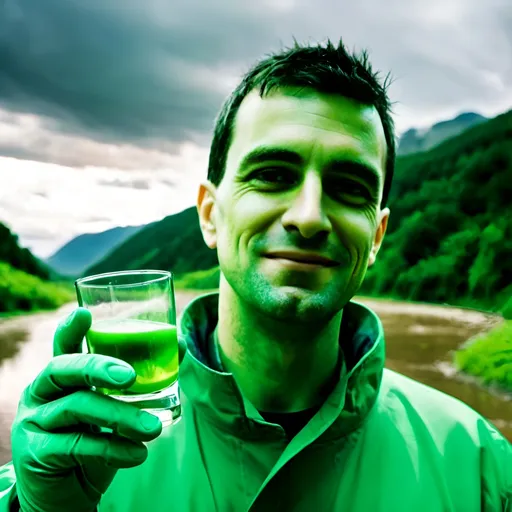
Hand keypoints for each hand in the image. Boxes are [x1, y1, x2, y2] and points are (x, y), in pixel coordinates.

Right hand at [10, 308, 186, 511]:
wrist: (68, 491)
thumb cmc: (96, 437)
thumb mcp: (117, 406)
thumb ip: (141, 379)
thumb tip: (180, 345)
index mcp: (62, 374)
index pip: (63, 344)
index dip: (71, 328)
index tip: (85, 313)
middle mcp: (42, 391)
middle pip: (62, 368)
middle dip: (98, 367)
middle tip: (132, 376)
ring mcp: (34, 421)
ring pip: (76, 407)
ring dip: (120, 416)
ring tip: (154, 428)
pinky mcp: (35, 453)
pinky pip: (76, 445)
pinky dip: (111, 447)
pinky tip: (137, 454)